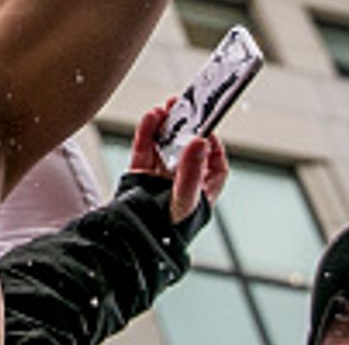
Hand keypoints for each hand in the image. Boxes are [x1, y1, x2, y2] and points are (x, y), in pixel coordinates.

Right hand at [128, 101, 229, 224]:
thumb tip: (200, 141)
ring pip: (164, 145)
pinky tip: (150, 119)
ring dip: (165, 126)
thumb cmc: (168, 232)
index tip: (208, 128)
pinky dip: (146, 133)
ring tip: (165, 109)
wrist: (133, 242)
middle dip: (186, 127)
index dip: (214, 145)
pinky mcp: (139, 175)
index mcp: (201, 192)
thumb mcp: (186, 199)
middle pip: (187, 149)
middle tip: (184, 107)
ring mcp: (159, 178)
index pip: (215, 164)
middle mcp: (182, 183)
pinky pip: (144, 149)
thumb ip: (191, 170)